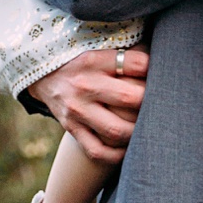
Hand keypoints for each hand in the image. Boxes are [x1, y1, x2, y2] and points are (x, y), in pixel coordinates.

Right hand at [24, 45, 148, 164]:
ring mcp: (77, 110)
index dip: (154, 68)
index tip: (158, 72)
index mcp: (93, 60)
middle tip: (159, 102)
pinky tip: (128, 148)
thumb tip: (160, 57)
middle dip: (151, 102)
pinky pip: (98, 151)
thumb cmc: (81, 61)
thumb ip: (126, 51)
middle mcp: (84, 85)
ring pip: (116, 130)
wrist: (42, 76)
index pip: (136, 64)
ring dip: (138, 131)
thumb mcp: (97, 47)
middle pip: (130, 98)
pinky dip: (116, 155)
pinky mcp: (72, 129)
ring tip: (147, 126)